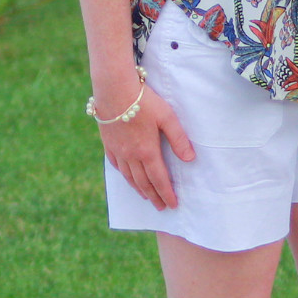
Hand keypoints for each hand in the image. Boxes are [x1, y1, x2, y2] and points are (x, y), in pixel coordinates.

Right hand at [99, 84, 194, 209]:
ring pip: (128, 176)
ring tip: (146, 197)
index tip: (172, 205)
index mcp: (147, 151)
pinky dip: (123, 175)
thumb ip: (179, 139)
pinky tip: (126, 176)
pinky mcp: (108, 143)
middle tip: (161, 207)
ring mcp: (117, 150)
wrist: (113, 90)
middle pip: (143, 182)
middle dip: (154, 196)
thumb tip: (190, 159)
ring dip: (139, 189)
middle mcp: (131, 156)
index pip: (159, 179)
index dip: (166, 193)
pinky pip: (115, 165)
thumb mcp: (167, 117)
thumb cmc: (144, 101)